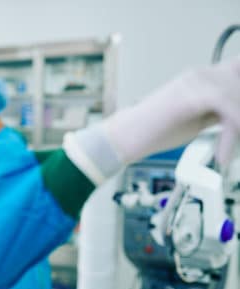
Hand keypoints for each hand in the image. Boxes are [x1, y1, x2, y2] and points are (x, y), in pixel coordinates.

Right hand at [104, 56, 239, 164]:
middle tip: (235, 134)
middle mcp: (199, 74)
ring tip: (228, 149)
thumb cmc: (155, 131)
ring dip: (237, 123)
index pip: (237, 71)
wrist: (127, 136)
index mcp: (200, 77)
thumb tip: (237, 115)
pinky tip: (223, 151)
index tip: (238, 117)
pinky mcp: (190, 95)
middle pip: (239, 81)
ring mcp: (194, 82)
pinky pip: (226, 107)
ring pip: (237, 94)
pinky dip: (232, 130)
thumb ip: (218, 113)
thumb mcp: (197, 119)